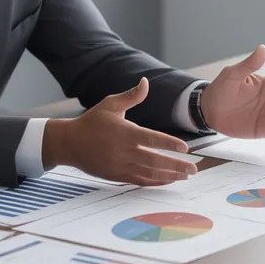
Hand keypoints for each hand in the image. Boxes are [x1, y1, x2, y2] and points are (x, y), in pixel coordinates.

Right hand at [43, 78, 197, 185]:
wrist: (70, 144)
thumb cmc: (91, 122)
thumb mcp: (110, 105)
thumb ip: (131, 96)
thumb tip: (146, 82)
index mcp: (125, 133)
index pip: (152, 139)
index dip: (170, 144)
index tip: (185, 148)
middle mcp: (124, 151)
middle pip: (155, 161)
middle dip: (177, 166)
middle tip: (194, 169)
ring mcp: (121, 165)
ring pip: (150, 173)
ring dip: (170, 176)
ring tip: (186, 176)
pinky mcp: (117, 176)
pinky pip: (140, 181)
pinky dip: (156, 182)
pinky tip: (168, 180)